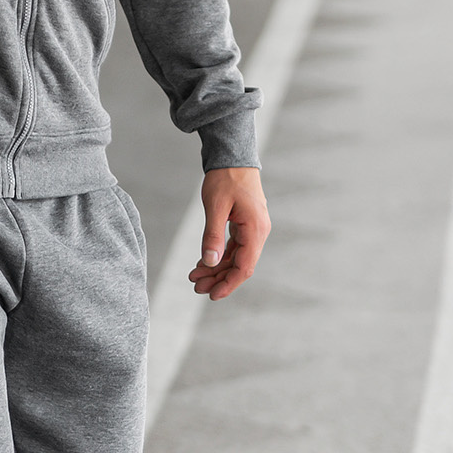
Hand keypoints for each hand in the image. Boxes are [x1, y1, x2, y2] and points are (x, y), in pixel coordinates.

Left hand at [190, 166, 269, 300]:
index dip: (228, 283)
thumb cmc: (225, 178)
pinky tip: (203, 262)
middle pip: (240, 265)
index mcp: (255, 229)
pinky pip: (234, 247)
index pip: (244, 267)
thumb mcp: (215, 207)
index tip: (212, 295)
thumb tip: (210, 262)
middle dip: (218, 278)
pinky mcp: (245, 224)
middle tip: (195, 287)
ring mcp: (252, 228)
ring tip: (195, 277)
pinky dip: (219, 255)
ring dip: (217, 269)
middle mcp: (258, 231)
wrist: (232, 156)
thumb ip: (212, 236)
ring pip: (236, 257)